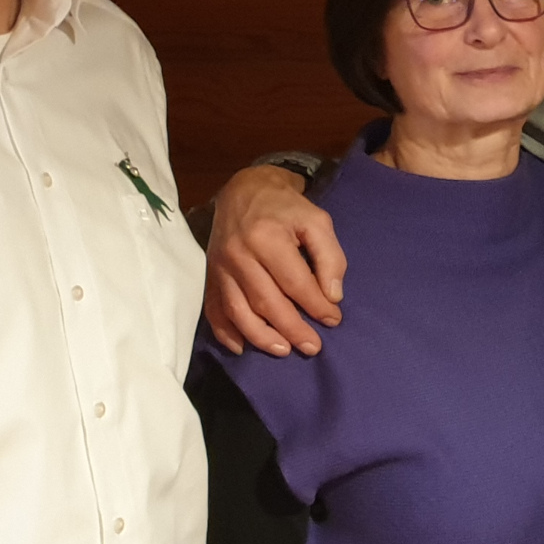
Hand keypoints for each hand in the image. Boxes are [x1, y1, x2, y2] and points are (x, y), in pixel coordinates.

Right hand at [203, 164, 344, 354]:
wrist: (244, 191)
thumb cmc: (286, 209)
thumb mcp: (317, 221)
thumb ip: (330, 257)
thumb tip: (332, 296)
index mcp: (267, 237)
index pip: (295, 282)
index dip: (316, 306)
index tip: (333, 320)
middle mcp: (239, 254)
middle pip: (266, 302)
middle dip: (292, 329)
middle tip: (313, 347)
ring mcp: (220, 267)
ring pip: (239, 311)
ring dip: (262, 337)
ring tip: (284, 351)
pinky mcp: (210, 275)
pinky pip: (213, 309)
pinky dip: (226, 332)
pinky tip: (242, 348)